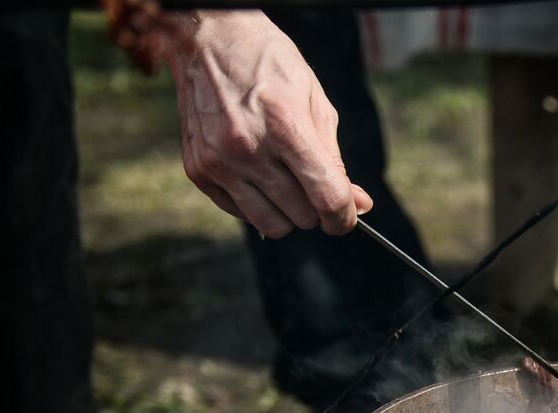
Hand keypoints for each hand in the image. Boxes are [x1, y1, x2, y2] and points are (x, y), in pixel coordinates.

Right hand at [159, 11, 371, 237]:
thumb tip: (359, 204)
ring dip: (288, 213)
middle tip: (310, 183)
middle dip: (315, 208)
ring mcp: (219, 162)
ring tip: (286, 182)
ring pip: (272, 225)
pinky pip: (242, 214)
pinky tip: (257, 175)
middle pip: (302, 216)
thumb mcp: (314, 103)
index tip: (346, 217)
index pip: (327, 197)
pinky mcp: (198, 171)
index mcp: (285, 126)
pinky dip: (258, 205)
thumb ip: (335, 159)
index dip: (344, 217)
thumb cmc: (269, 67)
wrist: (208, 42)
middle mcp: (247, 148)